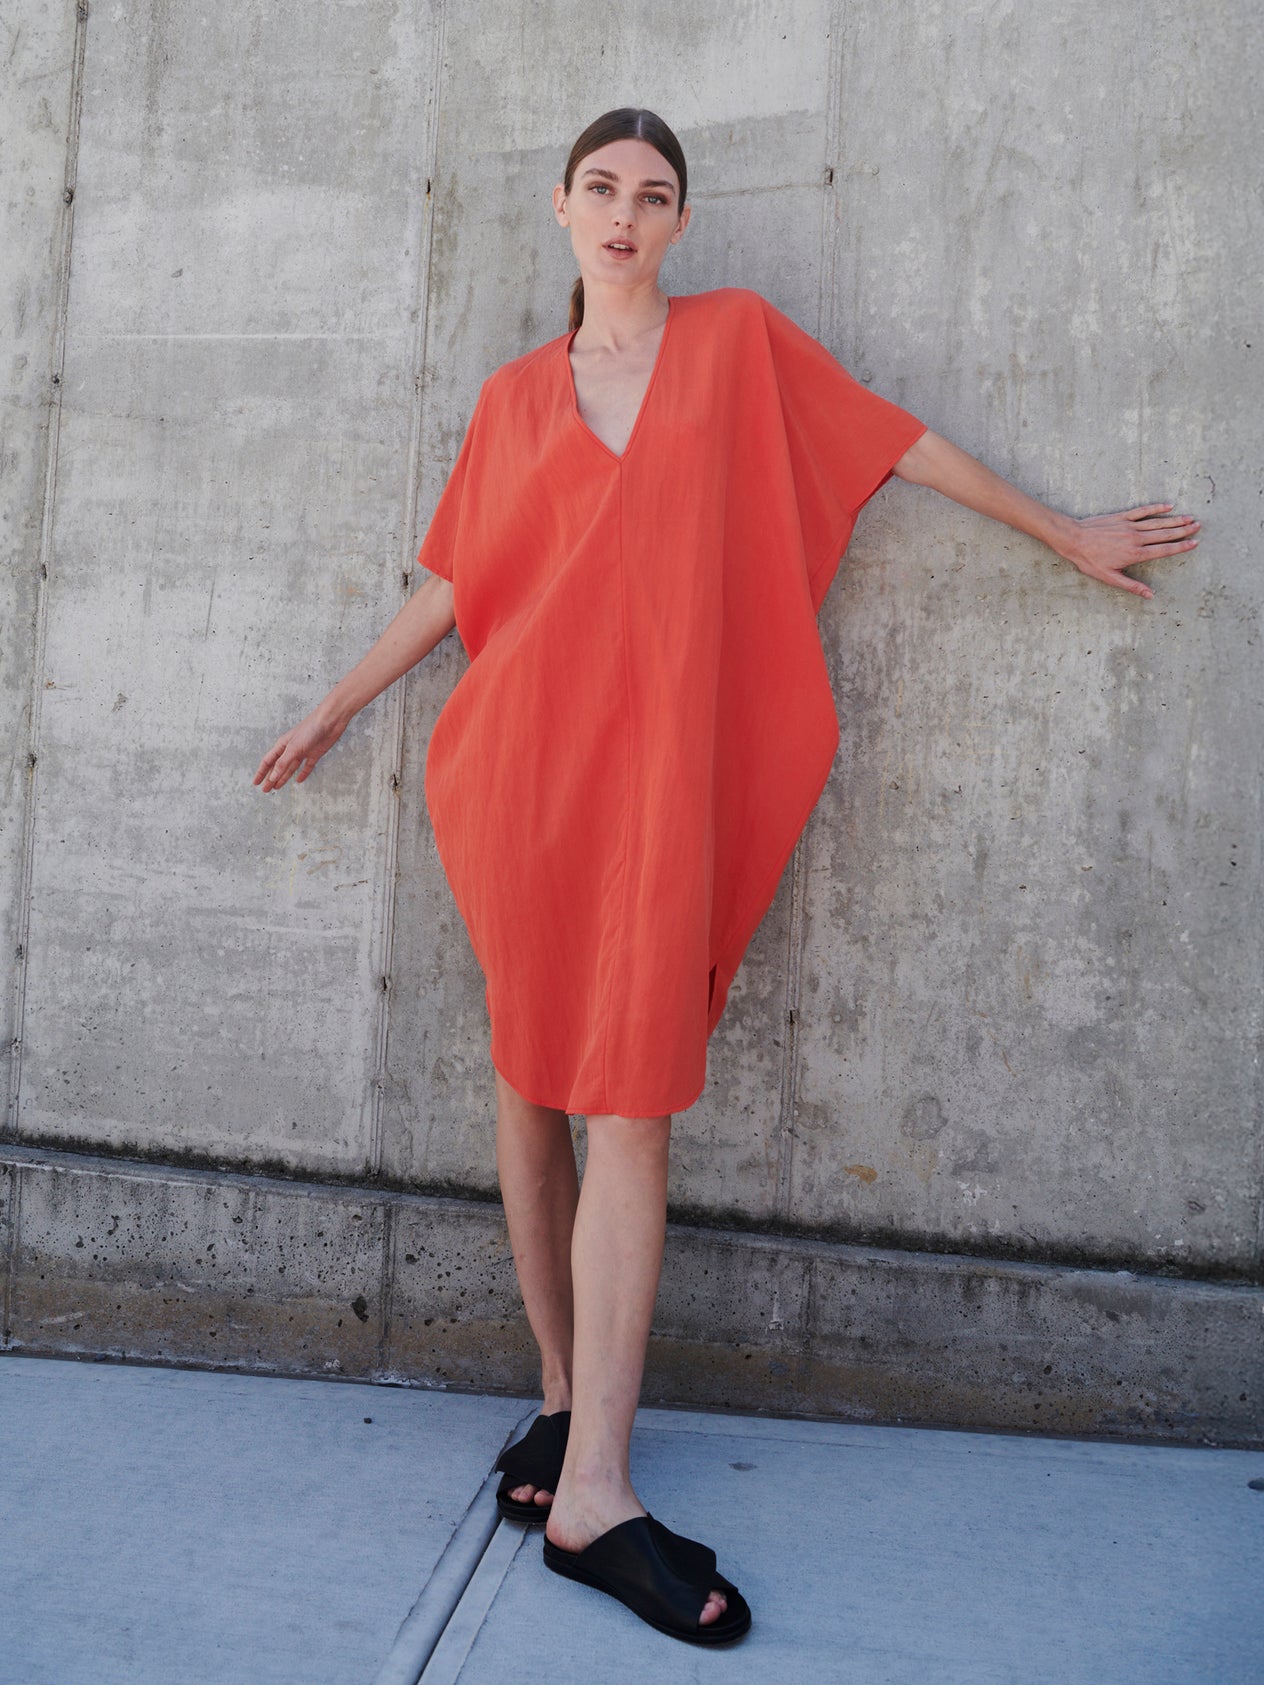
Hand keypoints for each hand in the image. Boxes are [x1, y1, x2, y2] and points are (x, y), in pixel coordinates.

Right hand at [253, 701, 348, 792]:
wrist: (329, 722)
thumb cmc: (310, 730)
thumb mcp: (293, 748)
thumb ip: (283, 763)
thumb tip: (272, 777)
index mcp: (282, 745)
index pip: (268, 761)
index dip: (261, 773)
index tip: (256, 783)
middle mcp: (291, 749)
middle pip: (278, 767)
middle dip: (271, 778)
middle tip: (266, 790)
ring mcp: (303, 752)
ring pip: (290, 768)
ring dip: (283, 778)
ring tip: (277, 787)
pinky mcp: (314, 754)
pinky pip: (307, 766)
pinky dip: (303, 773)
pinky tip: (299, 780)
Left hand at [1058, 503, 1199, 598]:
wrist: (1074, 539)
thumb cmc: (1089, 561)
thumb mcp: (1109, 578)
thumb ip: (1131, 586)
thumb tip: (1150, 595)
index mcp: (1135, 554)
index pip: (1164, 550)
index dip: (1181, 547)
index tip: (1194, 543)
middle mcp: (1136, 538)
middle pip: (1165, 534)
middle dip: (1183, 531)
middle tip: (1198, 526)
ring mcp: (1130, 525)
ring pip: (1158, 522)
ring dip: (1175, 520)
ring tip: (1190, 518)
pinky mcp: (1122, 516)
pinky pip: (1143, 511)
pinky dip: (1156, 508)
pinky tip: (1168, 506)